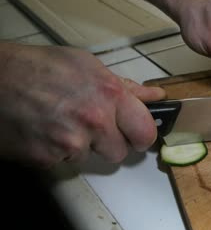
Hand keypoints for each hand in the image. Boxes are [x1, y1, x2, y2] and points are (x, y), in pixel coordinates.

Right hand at [0, 43, 165, 168]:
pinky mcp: (48, 159)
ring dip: (82, 146)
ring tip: (62, 122)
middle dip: (110, 143)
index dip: (141, 135)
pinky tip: (46, 130)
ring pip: (91, 158)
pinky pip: (65, 163)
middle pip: (120, 153)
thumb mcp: (87, 66)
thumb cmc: (38, 67)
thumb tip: (154, 97)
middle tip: (93, 127)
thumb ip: (125, 87)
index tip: (135, 134)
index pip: (146, 132)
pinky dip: (57, 152)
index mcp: (109, 95)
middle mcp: (94, 121)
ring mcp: (70, 143)